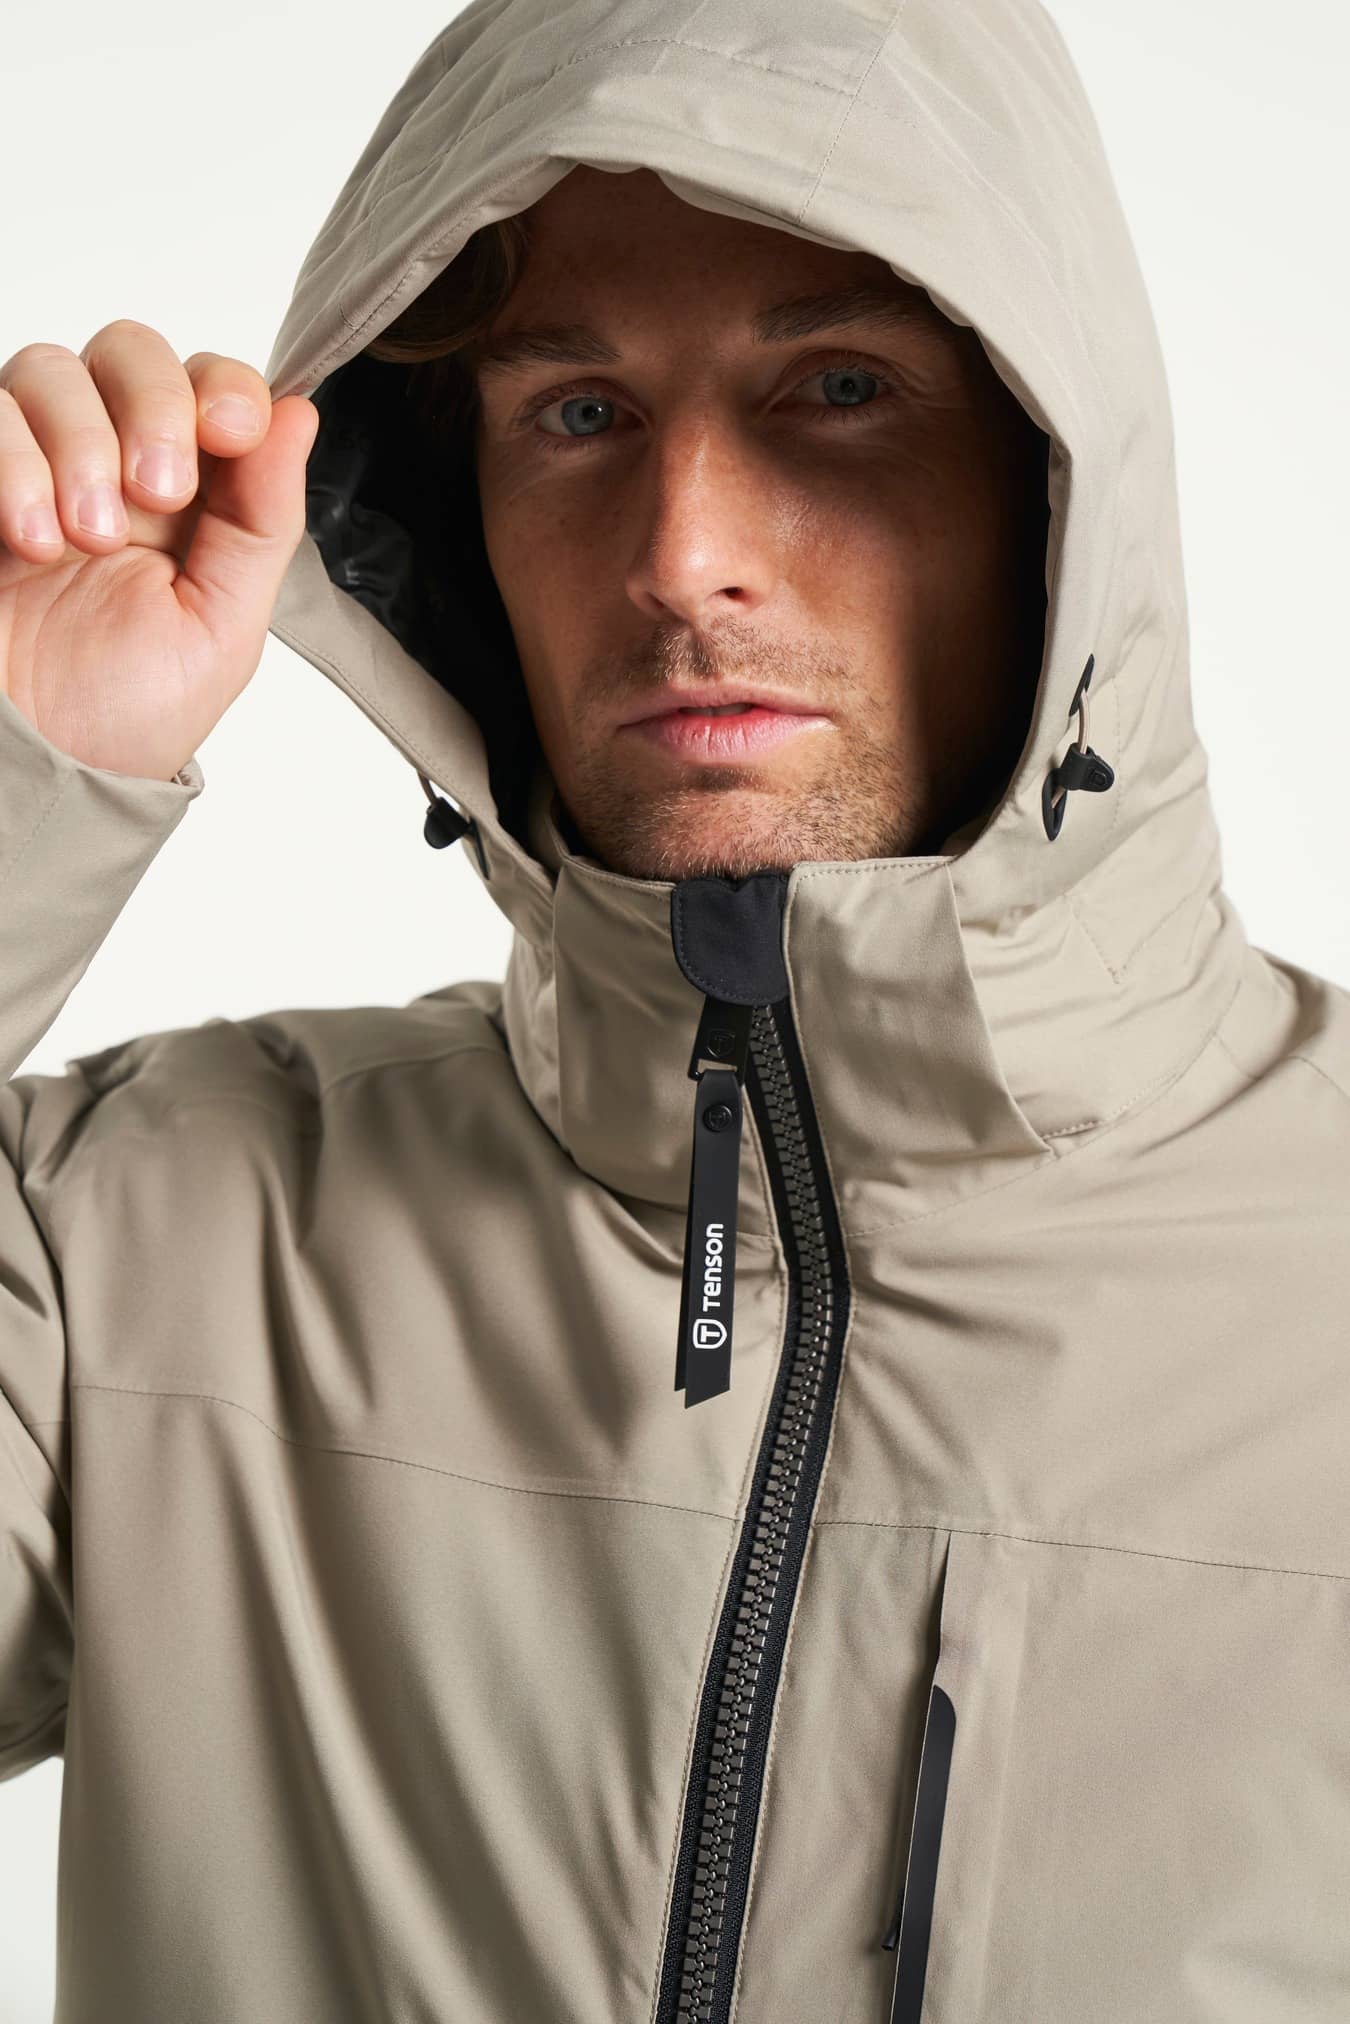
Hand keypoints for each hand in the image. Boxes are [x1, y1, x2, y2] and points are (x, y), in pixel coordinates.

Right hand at [0, 320, 318, 780]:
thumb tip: (301, 413)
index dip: (222, 385)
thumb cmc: (126, 716)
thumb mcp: (223, 626)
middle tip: (157, 491)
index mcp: (187, 496)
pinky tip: (31, 540)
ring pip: (48, 369)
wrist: (39, 772)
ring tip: (85, 539)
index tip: (231, 428)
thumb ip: (263, 518)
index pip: (208, 384)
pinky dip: (13, 463)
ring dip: (78, 444)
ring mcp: (32, 465)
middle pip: (129, 350)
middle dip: (153, 405)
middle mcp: (108, 464)